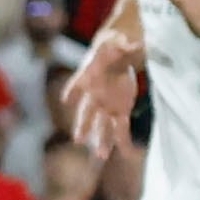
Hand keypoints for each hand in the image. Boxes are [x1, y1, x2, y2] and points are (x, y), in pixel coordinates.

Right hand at [68, 5, 145, 158]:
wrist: (115, 55)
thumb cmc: (112, 48)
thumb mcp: (117, 43)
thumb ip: (123, 46)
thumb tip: (133, 43)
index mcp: (89, 78)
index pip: (78, 84)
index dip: (73, 90)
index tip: (67, 99)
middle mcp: (94, 96)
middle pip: (86, 113)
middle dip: (83, 125)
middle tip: (78, 138)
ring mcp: (106, 106)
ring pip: (102, 126)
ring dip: (101, 140)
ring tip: (101, 155)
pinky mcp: (120, 111)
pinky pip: (121, 129)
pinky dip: (124, 142)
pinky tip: (129, 154)